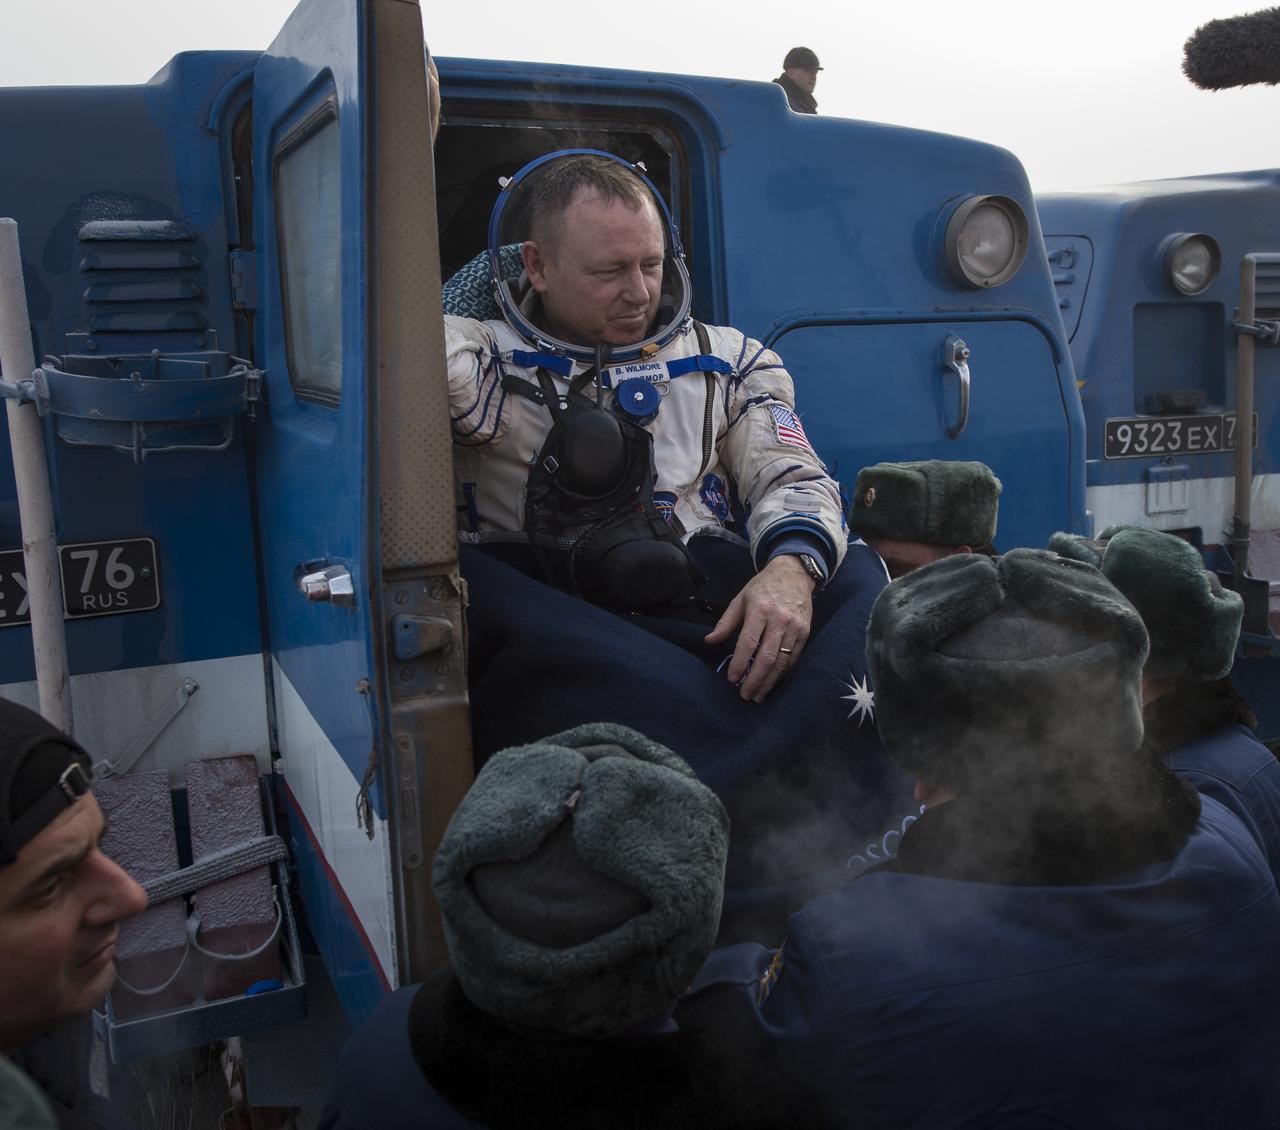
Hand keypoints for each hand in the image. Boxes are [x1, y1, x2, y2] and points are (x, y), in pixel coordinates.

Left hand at [705, 555, 815, 701]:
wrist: (794, 574)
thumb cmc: (763, 587)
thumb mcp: (740, 599)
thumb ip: (726, 622)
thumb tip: (709, 641)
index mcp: (760, 609)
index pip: (748, 642)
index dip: (740, 663)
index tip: (733, 678)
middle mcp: (779, 619)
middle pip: (767, 656)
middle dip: (755, 679)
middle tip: (745, 694)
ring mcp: (795, 627)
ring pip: (782, 661)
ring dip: (769, 682)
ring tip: (758, 695)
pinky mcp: (805, 633)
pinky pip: (793, 658)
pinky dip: (783, 673)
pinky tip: (772, 682)